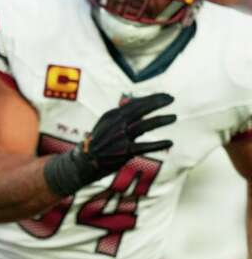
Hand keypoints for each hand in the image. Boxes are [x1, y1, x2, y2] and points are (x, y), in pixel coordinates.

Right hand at [45, 93, 175, 195]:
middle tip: (171, 99)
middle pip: (140, 109)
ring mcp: (120, 138)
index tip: (164, 96)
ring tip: (173, 117)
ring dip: (161, 120)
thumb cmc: (98, 143)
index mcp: (111, 116)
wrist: (84, 161)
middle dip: (157, 102)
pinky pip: (145, 146)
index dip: (150, 98)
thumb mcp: (106, 124)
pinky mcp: (124, 152)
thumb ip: (121, 116)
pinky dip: (158, 144)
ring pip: (144, 125)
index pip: (134, 103)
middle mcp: (115, 124)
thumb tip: (137, 105)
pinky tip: (170, 142)